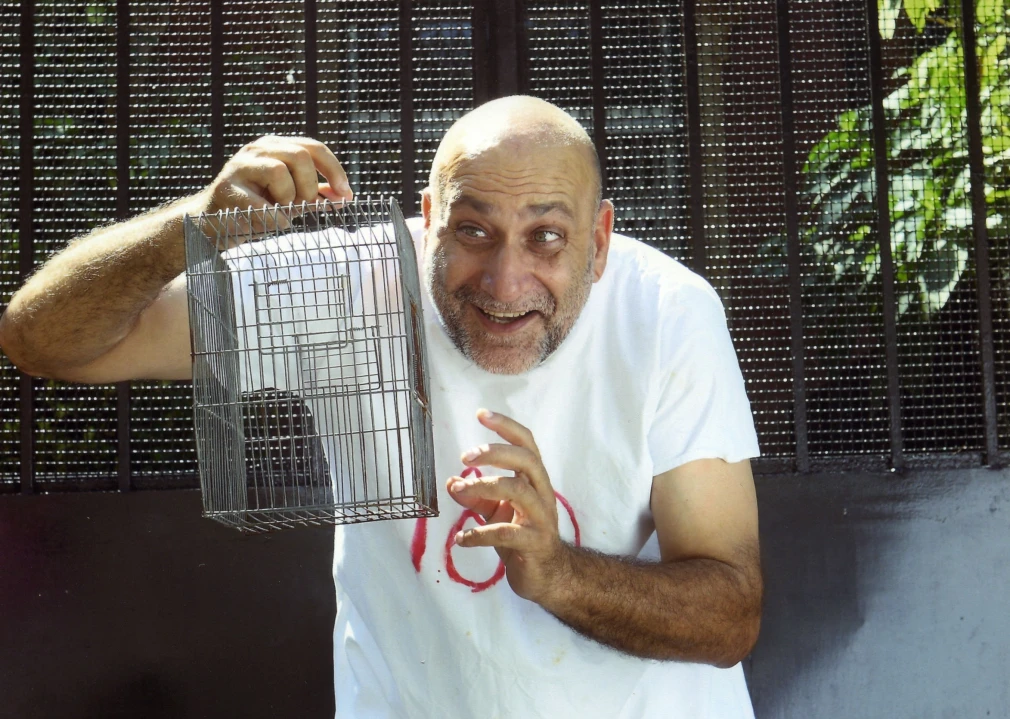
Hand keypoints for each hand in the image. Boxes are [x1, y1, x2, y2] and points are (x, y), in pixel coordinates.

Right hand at [200, 135, 352, 236]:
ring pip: (278, 171)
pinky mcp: (225, 188)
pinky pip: (260, 204)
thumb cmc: (258, 207)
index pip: (314, 148)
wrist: (216, 222)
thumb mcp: (292, 197)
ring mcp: (239, 166)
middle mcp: (258, 150)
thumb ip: (317, 193)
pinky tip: (272, 222)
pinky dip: (273, 218)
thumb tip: (345, 196)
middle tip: (303, 205)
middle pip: (299, 156)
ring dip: (288, 198)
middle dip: (309, 186)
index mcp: (277, 147)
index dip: (335, 171)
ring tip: (281, 210)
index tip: (346, 194)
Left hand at [447, 409, 568, 604]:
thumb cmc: (521, 537)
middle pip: (526, 460)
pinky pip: (506, 533)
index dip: (506, 427)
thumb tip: (451, 482)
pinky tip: (461, 538)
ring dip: (484, 486)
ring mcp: (541, 518)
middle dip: (496, 452)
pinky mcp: (534, 543)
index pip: (526, 444)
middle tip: (466, 456)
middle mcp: (542, 494)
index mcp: (534, 481)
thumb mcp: (495, 513)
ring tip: (459, 489)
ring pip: (517, 491)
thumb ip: (475, 497)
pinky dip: (480, 533)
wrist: (546, 577)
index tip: (481, 414)